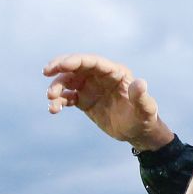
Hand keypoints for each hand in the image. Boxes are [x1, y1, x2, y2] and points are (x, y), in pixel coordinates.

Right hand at [43, 53, 174, 150]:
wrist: (139, 133)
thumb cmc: (145, 118)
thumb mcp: (146, 109)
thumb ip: (141, 97)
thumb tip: (140, 83)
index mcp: (116, 73)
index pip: (93, 62)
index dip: (76, 61)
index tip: (61, 65)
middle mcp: (101, 77)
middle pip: (77, 66)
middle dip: (60, 66)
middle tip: (46, 72)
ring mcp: (91, 88)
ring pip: (68, 81)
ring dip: (56, 87)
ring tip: (52, 99)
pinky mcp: (84, 101)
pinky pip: (67, 96)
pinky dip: (58, 101)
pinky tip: (54, 110)